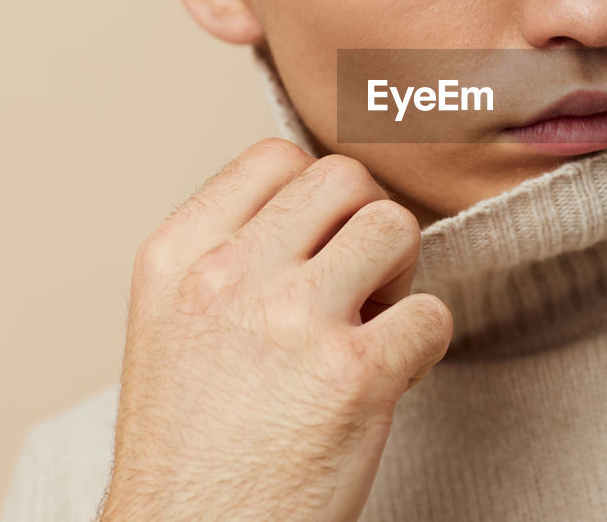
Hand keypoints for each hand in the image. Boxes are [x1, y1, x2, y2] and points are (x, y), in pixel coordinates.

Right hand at [100, 138, 452, 520]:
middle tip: (351, 289)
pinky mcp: (355, 374)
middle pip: (344, 178)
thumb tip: (318, 207)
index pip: (276, 157)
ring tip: (368, 330)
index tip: (314, 250)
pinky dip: (424, 345)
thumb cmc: (190, 449)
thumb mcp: (172, 325)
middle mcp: (228, 275)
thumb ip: (230, 255)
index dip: (314, 199)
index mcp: (176, 256)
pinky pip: (434, 312)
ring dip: (398, 277)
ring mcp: (292, 320)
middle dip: (363, 226)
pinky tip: (388, 382)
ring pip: (396, 226)